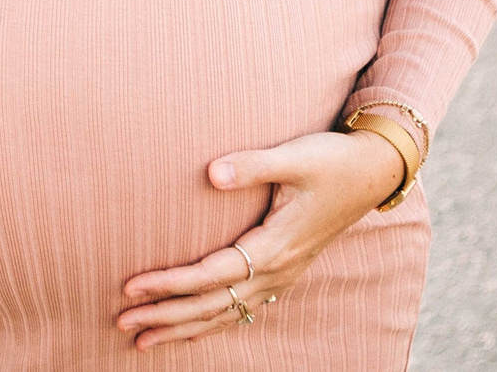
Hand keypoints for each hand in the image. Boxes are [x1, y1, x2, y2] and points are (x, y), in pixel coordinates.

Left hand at [114, 129, 406, 350]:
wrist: (374, 172)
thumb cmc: (332, 160)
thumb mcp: (295, 156)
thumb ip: (252, 165)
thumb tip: (211, 172)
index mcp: (275, 246)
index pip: (210, 274)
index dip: (169, 283)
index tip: (131, 286)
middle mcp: (277, 270)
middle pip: (212, 304)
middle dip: (165, 316)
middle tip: (122, 324)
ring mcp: (282, 275)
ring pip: (225, 314)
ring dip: (183, 328)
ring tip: (143, 339)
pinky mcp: (284, 271)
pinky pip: (242, 308)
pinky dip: (211, 322)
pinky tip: (190, 329)